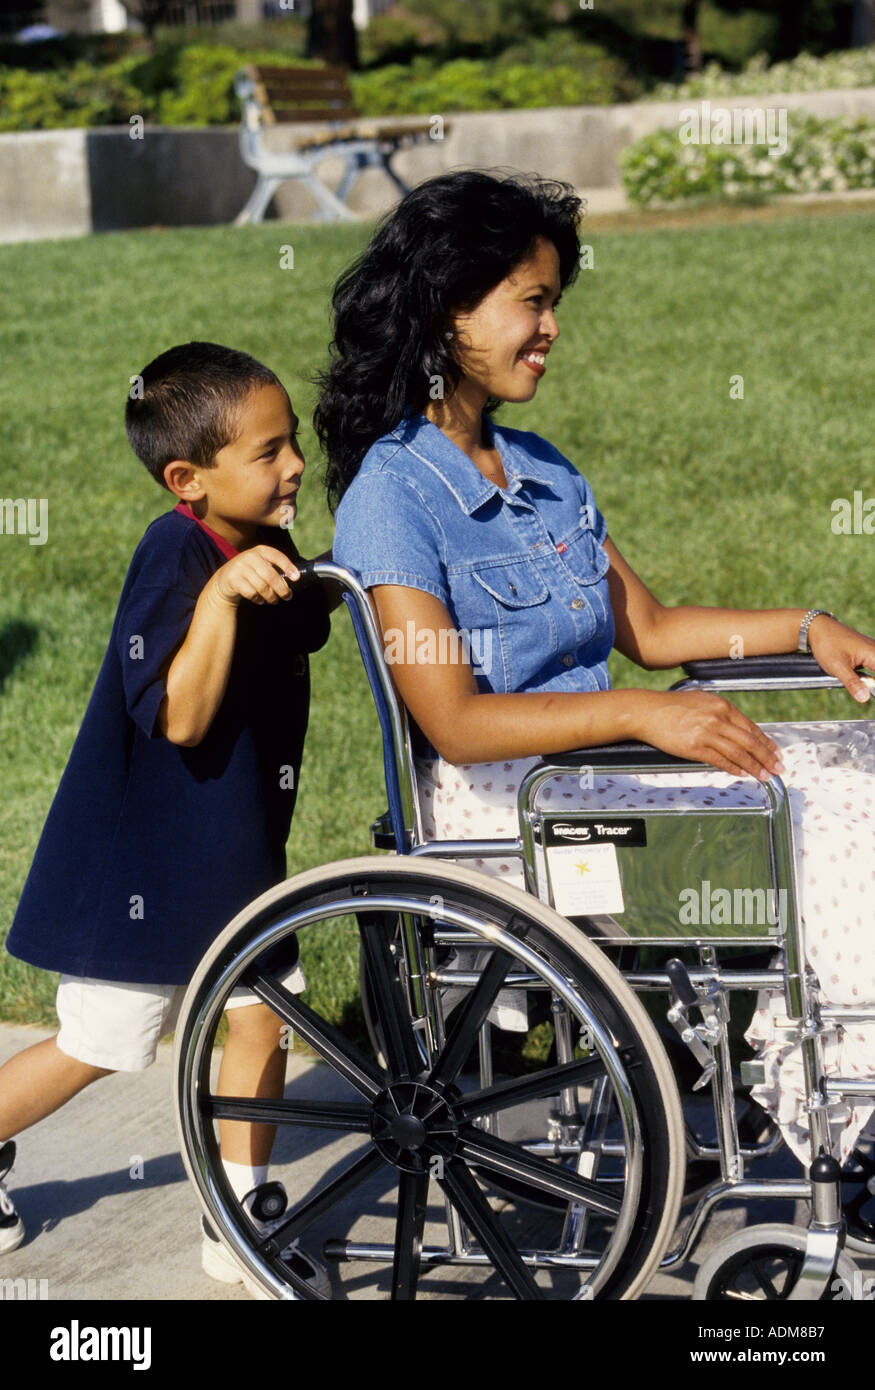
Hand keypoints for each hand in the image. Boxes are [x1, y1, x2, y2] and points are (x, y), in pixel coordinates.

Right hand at [208, 546, 299, 607]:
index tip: (296, 578)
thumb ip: (274, 569)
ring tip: (273, 600)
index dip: (288, 566)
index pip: (277, 556)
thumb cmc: (249, 573)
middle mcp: (250, 556)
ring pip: (262, 586)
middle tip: (287, 597)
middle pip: (271, 576)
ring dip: (271, 596)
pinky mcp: (233, 580)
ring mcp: (240, 567)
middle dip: (282, 589)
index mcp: (260, 551)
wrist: (224, 580)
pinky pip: (251, 593)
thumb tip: (293, 579)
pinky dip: (258, 599)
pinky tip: (260, 600)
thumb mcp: (261, 565)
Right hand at [635, 690, 784, 780]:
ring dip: (754, 766)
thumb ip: (720, 714)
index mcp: (722, 706)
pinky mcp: (694, 746)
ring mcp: (706, 732)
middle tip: (778, 768)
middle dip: (767, 757)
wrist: (647, 711)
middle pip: (749, 741)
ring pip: (738, 752)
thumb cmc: (671, 707)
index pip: (750, 727)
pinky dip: (733, 768)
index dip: (766, 742)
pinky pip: (719, 760)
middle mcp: (717, 718)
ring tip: (765, 776)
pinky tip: (742, 774)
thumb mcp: (701, 702)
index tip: (775, 753)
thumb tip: (737, 730)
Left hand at [807, 615, 874, 703]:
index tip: (865, 687)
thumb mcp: (837, 667)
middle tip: (851, 682)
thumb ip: (852, 683)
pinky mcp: (865, 651)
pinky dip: (865, 672)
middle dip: (870, 683)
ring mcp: (871, 649)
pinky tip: (854, 677)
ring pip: (874, 667)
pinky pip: (871, 664)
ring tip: (847, 676)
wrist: (815, 628)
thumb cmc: (826, 644)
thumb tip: (865, 698)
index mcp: (873, 653)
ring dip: (868, 680)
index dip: (873, 685)